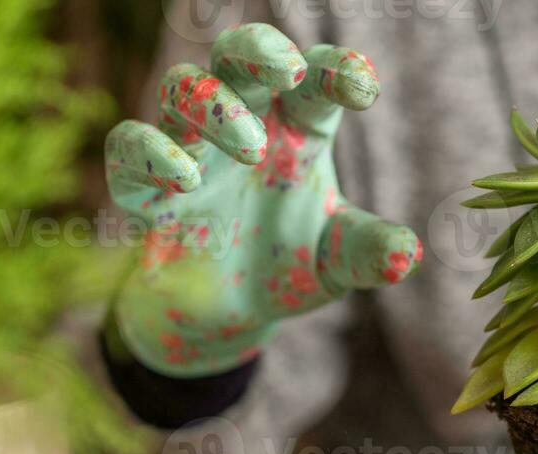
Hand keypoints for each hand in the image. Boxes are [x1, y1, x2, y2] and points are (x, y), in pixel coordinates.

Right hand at [104, 24, 421, 376]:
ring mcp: (190, 151)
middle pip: (238, 57)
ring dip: (216, 107)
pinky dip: (152, 153)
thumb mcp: (337, 263)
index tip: (364, 88)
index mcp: (297, 131)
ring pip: (183, 90)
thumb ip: (368, 252)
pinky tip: (186, 179)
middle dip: (259, 52)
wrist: (228, 317)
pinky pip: (130, 147)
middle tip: (288, 69)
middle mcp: (243, 125)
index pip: (316, 83)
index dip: (336, 73)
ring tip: (252, 147)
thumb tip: (407, 255)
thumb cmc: (288, 267)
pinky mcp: (146, 189)